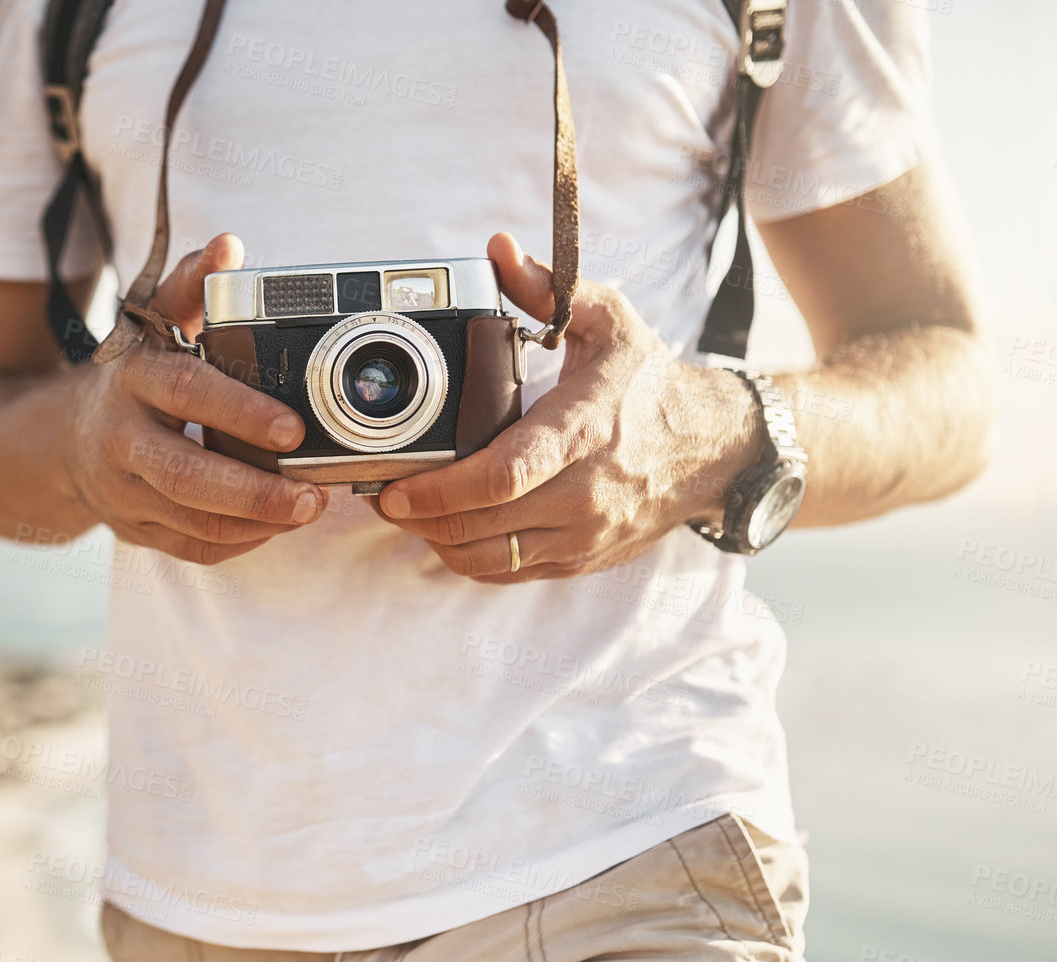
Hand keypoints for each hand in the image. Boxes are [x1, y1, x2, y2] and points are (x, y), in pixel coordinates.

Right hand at [64, 232, 327, 564]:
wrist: (64, 441)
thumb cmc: (134, 378)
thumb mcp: (153, 325)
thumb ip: (193, 286)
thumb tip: (228, 247)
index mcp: (132, 380)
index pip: (184, 392)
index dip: (240, 412)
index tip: (293, 428)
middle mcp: (119, 439)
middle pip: (186, 474)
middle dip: (255, 490)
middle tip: (312, 494)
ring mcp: (123, 492)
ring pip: (193, 521)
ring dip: (256, 522)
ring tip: (306, 509)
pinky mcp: (134, 530)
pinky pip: (191, 548)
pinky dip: (238, 543)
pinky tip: (274, 528)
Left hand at [375, 232, 757, 582]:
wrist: (714, 450)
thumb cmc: (650, 386)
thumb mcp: (608, 322)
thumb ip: (550, 288)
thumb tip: (499, 251)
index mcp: (581, 433)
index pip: (501, 475)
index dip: (437, 488)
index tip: (394, 485)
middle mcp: (581, 492)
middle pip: (479, 524)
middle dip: (418, 516)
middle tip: (383, 496)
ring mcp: (582, 534)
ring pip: (487, 558)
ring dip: (436, 541)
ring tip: (409, 512)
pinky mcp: (581, 559)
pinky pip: (509, 573)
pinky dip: (470, 558)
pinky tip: (450, 530)